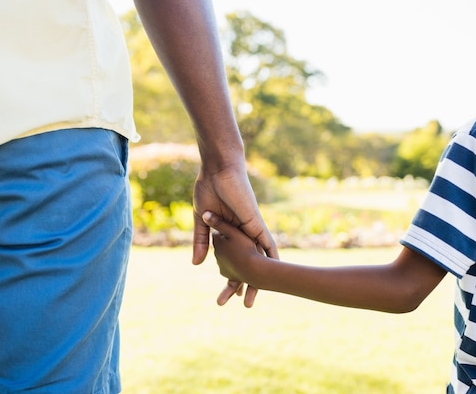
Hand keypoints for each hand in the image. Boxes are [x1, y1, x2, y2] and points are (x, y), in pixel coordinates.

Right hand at [192, 163, 277, 305]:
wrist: (217, 171)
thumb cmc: (209, 190)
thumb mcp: (202, 221)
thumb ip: (202, 241)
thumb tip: (196, 264)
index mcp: (230, 233)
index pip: (233, 261)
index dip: (231, 278)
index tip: (230, 295)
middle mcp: (243, 234)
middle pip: (248, 263)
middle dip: (246, 285)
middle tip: (245, 305)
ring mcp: (251, 229)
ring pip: (260, 257)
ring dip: (261, 277)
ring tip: (257, 298)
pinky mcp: (256, 222)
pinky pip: (268, 242)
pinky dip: (273, 256)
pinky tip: (278, 270)